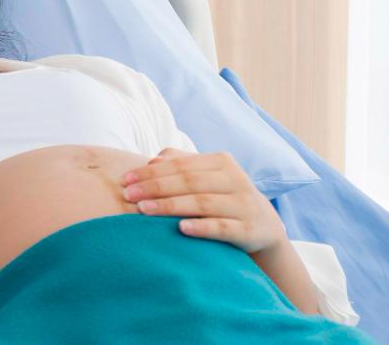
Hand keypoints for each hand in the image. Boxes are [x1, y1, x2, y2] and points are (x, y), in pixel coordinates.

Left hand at [121, 148, 286, 254]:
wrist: (264, 225)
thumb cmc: (222, 195)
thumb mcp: (205, 175)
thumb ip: (180, 163)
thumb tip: (152, 160)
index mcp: (221, 161)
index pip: (180, 164)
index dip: (151, 172)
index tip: (125, 180)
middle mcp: (235, 179)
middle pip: (188, 182)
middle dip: (155, 188)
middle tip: (128, 196)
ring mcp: (243, 204)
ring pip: (202, 203)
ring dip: (170, 206)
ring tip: (143, 210)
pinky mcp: (249, 230)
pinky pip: (223, 228)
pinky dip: (202, 227)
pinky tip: (181, 228)